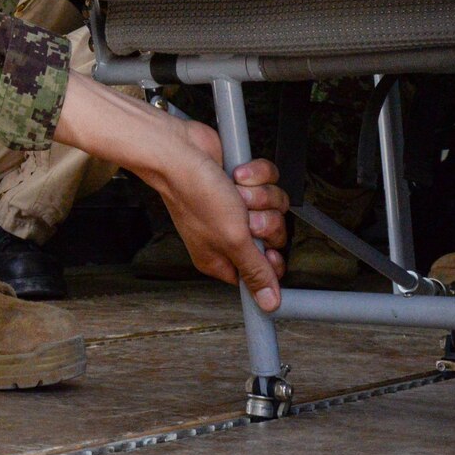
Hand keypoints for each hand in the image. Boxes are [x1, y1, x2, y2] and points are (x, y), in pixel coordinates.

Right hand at [150, 121, 288, 308]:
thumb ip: (254, 272)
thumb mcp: (231, 240)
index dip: (270, 261)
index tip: (267, 250)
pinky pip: (270, 180)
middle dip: (263, 220)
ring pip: (275, 205)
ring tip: (236, 190)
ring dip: (259, 194)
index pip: (261, 271)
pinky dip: (256, 174)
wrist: (179, 150)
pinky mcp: (244, 180)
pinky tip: (237, 174)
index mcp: (221, 257)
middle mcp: (230, 233)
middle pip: (273, 235)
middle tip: (243, 215)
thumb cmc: (194, 194)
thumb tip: (268, 304)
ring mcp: (237, 204)